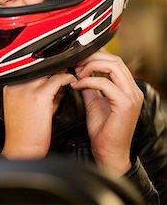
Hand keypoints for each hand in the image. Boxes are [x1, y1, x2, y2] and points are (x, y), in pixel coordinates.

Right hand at [2, 72, 76, 158]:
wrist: (21, 150)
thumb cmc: (22, 133)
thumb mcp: (19, 107)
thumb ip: (28, 92)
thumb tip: (45, 81)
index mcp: (10, 86)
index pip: (29, 69)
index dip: (43, 66)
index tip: (54, 67)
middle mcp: (17, 85)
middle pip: (38, 68)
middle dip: (53, 66)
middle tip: (65, 66)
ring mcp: (27, 89)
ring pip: (48, 71)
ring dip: (61, 70)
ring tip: (70, 71)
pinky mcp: (39, 96)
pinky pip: (57, 80)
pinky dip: (67, 78)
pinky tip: (72, 80)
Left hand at [71, 50, 143, 175]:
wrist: (108, 153)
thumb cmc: (103, 131)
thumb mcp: (94, 101)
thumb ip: (91, 86)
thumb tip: (81, 72)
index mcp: (128, 89)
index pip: (115, 62)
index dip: (96, 58)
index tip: (79, 61)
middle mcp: (133, 90)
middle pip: (114, 60)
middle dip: (93, 58)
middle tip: (77, 63)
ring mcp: (131, 96)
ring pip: (112, 66)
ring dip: (91, 66)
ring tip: (78, 73)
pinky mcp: (125, 103)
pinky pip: (104, 83)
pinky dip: (88, 80)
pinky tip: (77, 85)